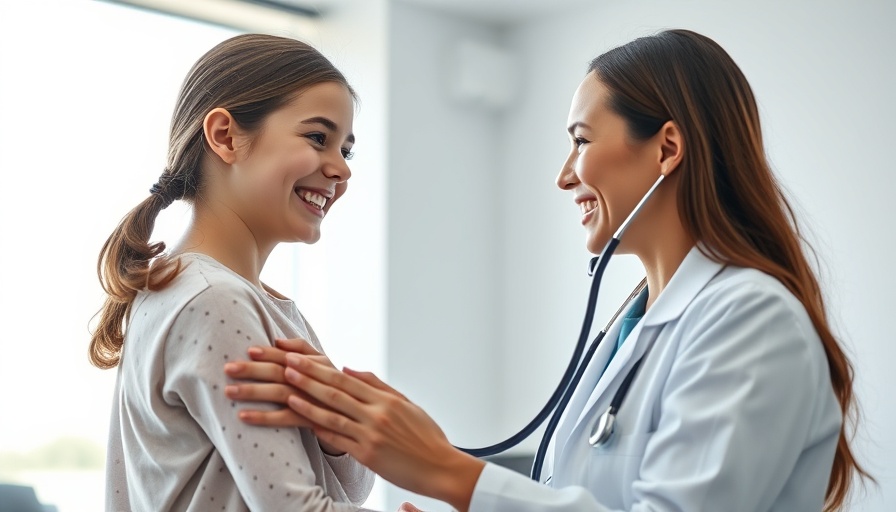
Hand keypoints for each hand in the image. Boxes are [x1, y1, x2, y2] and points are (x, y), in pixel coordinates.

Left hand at [223, 338, 343, 454]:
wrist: (368, 422)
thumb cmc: (344, 392)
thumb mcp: (328, 366)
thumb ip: (306, 350)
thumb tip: (279, 340)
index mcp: (322, 366)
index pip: (292, 356)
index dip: (271, 353)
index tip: (249, 350)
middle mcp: (319, 382)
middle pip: (282, 372)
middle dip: (254, 370)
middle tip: (228, 368)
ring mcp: (316, 403)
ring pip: (281, 394)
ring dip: (253, 391)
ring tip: (229, 391)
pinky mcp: (315, 423)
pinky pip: (286, 420)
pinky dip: (265, 417)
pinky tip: (245, 416)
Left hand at [281, 354, 484, 511]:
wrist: (440, 467)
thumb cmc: (425, 436)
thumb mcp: (406, 404)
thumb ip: (376, 385)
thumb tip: (349, 369)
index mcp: (386, 399)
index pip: (346, 379)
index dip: (319, 368)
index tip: (298, 358)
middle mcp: (377, 413)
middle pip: (335, 392)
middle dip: (307, 377)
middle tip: (285, 365)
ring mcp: (371, 434)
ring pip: (332, 413)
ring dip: (307, 400)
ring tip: (286, 389)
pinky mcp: (367, 455)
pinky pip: (337, 438)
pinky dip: (318, 427)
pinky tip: (301, 417)